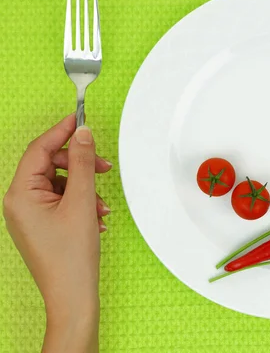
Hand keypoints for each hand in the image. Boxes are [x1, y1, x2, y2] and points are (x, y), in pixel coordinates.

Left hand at [2, 114, 110, 352]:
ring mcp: (30, 216)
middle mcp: (20, 203)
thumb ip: (82, 163)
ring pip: (60, 184)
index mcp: (20, 195)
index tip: (80, 120)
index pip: (39, 150)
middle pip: (50, 165)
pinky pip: (62, 201)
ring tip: (102, 206)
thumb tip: (82, 134)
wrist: (72, 295)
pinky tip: (97, 217)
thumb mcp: (82, 201)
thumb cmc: (71, 256)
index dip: (61, 132)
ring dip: (85, 188)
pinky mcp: (42, 225)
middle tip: (103, 166)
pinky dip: (82, 203)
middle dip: (79, 165)